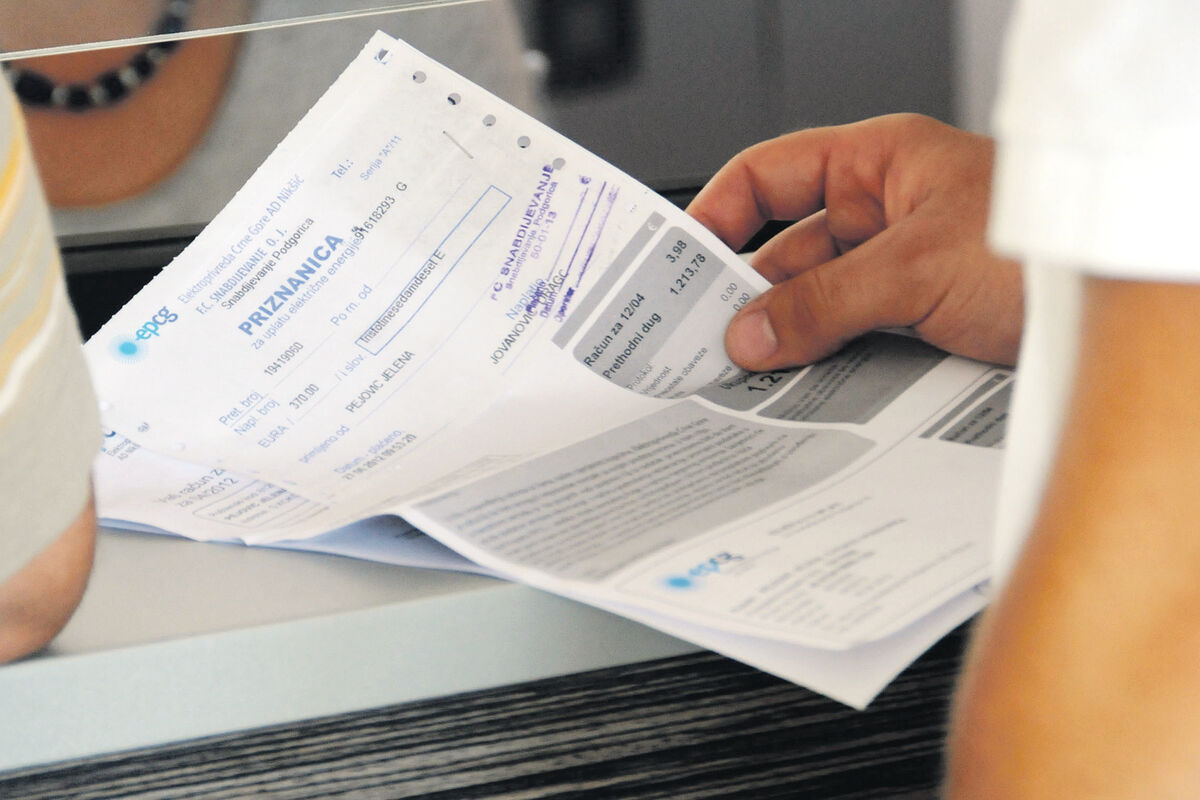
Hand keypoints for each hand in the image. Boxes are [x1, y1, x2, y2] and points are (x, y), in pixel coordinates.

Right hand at [687, 113, 1022, 368]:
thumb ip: (822, 302)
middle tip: (697, 335)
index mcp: (876, 164)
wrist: (1122, 304)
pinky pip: (848, 335)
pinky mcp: (916, 318)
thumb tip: (747, 332)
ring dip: (782, 334)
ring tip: (739, 371)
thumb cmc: (1047, 245)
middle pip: (785, 248)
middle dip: (743, 290)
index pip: (770, 176)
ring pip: (814, 300)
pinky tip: (794, 385)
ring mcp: (898, 268)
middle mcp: (882, 212)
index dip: (717, 213)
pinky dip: (819, 360)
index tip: (677, 262)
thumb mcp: (915, 268)